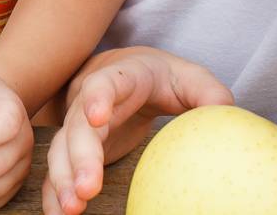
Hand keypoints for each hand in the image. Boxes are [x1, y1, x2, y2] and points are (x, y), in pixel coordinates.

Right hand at [40, 47, 232, 214]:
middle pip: (78, 126)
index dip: (97, 98)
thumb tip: (223, 115)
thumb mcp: (190, 78)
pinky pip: (58, 170)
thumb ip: (208, 94)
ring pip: (61, 151)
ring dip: (61, 180)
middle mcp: (90, 102)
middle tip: (87, 188)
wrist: (129, 74)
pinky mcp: (75, 150)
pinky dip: (53, 193)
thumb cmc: (163, 79)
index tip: (97, 118)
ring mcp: (79, 127)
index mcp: (121, 79)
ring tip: (71, 210)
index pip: (105, 83)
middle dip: (80, 157)